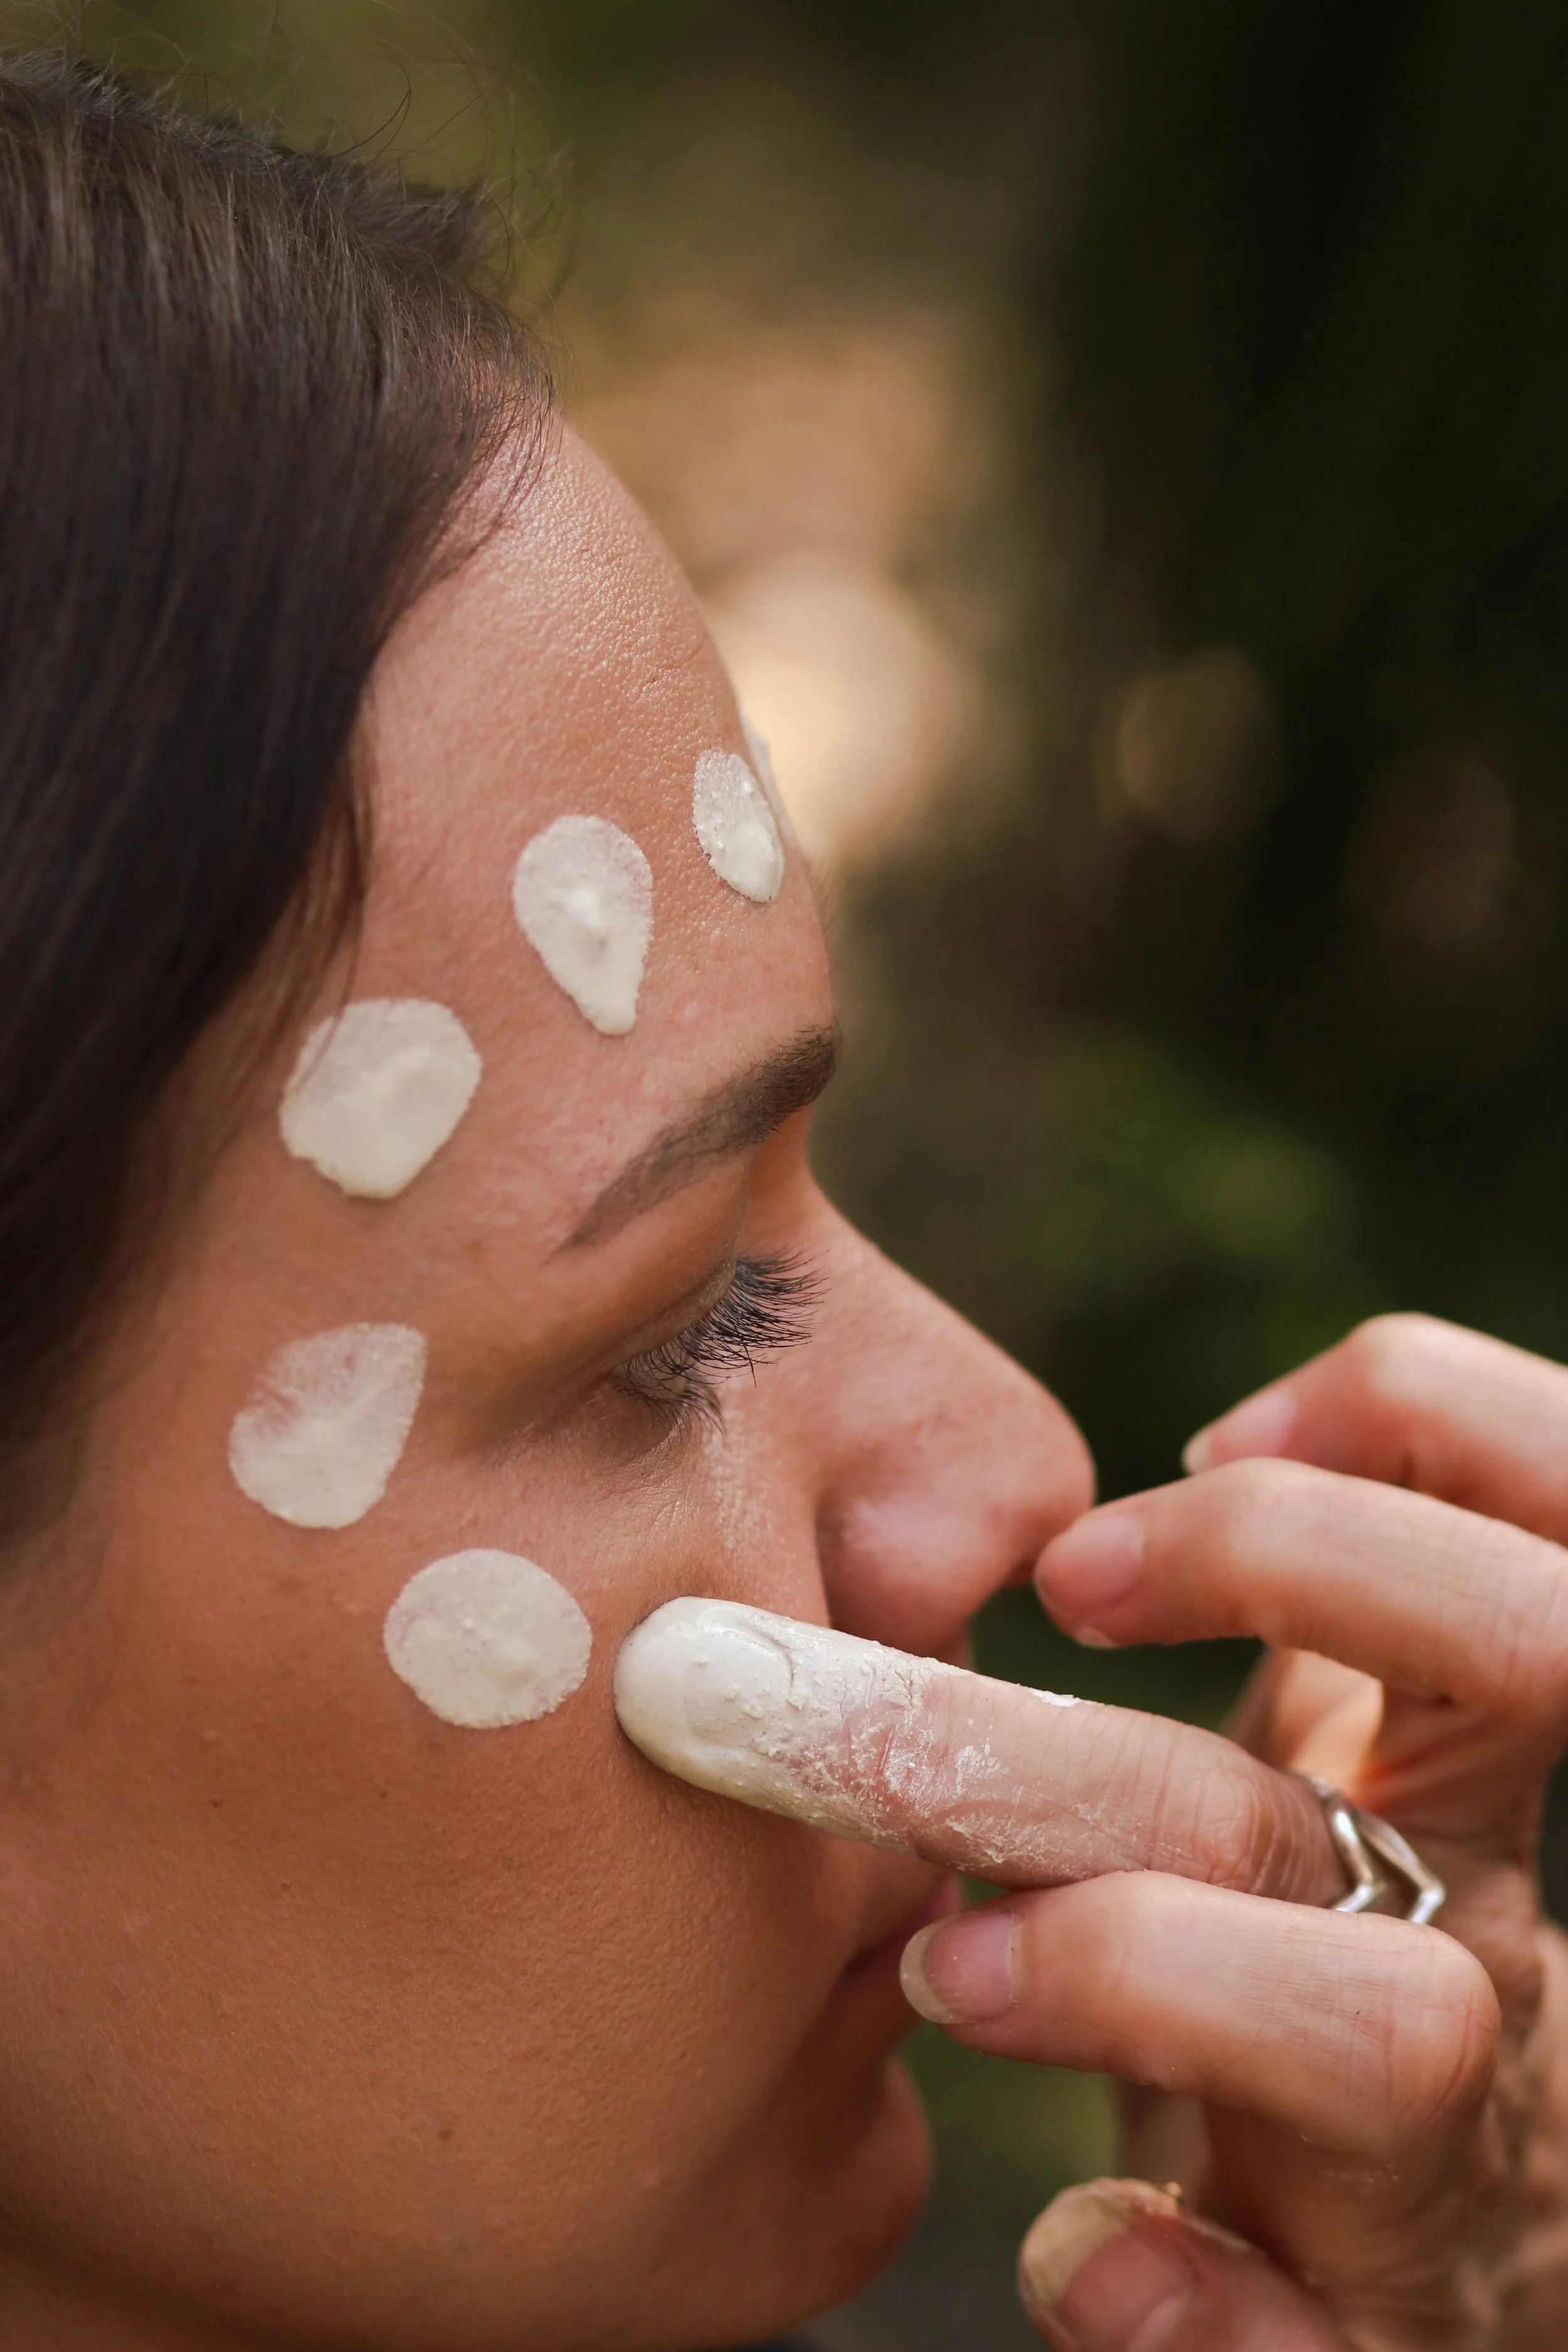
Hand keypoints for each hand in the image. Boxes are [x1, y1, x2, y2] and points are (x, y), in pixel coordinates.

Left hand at [972, 1313, 1567, 2348]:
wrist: (1377, 2279)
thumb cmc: (1270, 1960)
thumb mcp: (1277, 1763)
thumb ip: (1222, 1642)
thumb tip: (1017, 1492)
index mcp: (1450, 1789)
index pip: (1535, 1558)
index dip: (1404, 1449)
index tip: (1193, 1442)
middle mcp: (1478, 1938)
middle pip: (1496, 1700)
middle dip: (1258, 1590)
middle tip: (991, 1652)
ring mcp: (1441, 2151)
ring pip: (1392, 2024)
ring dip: (1134, 1963)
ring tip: (948, 1966)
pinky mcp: (1357, 2336)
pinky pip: (1297, 2338)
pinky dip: (1174, 2290)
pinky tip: (1076, 2250)